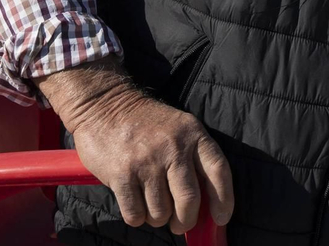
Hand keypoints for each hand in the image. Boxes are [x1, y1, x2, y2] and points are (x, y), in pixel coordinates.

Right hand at [39, 61, 232, 233]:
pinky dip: (137, 217)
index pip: (218, 170)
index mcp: (193, 134)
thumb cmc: (145, 122)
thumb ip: (193, 157)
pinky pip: (135, 214)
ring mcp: (147, 162)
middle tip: (180, 224)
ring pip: (161, 213)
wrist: (104, 104)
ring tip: (152, 207)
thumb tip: (205, 203)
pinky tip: (135, 204)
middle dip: (186, 220)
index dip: (224, 199)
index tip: (221, 218)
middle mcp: (173, 148)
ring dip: (158, 219)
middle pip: (189, 200)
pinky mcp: (122, 174)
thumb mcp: (178, 128)